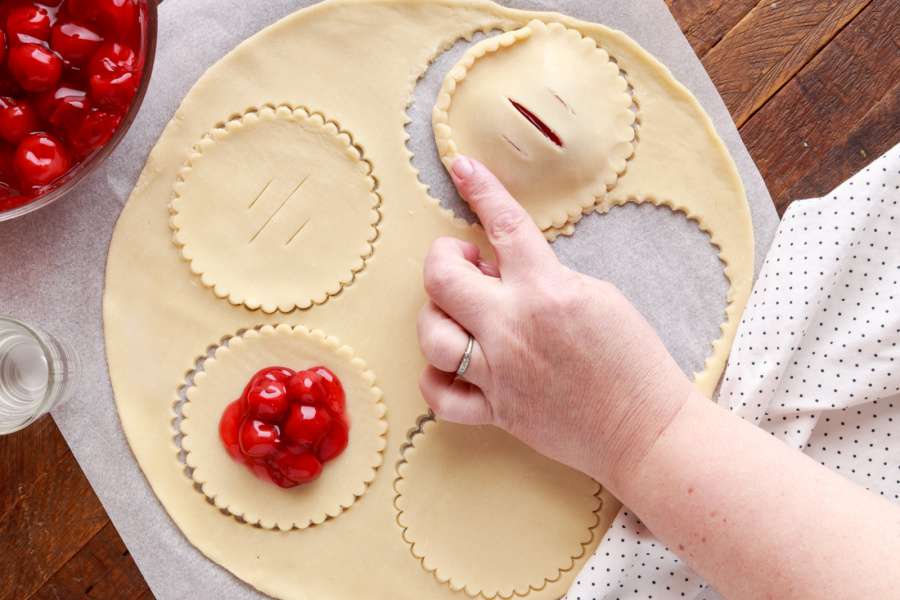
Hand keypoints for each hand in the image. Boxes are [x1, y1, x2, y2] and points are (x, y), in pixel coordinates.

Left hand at [418, 156, 695, 489]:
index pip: (502, 224)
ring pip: (431, 333)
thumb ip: (545, 278)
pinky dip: (438, 377)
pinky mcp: (496, 411)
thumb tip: (499, 268)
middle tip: (468, 263)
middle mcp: (513, 328)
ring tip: (461, 313)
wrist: (646, 430)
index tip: (461, 165)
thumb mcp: (597, 296)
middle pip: (441, 278)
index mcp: (546, 290)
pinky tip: (456, 364)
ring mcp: (499, 373)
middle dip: (444, 258)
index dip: (480, 188)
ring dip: (437, 314)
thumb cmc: (634, 358)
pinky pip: (439, 394)